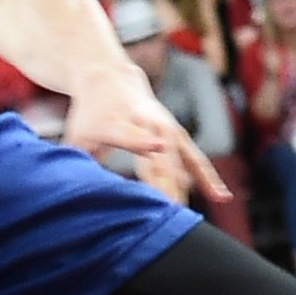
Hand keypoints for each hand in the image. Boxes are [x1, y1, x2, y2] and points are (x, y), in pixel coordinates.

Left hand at [62, 62, 225, 206]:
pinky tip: (221, 196)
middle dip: (165, 183)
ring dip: (181, 189)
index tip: (158, 147)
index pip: (130, 133)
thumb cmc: (90, 115)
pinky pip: (196, 160)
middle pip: (160, 157)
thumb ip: (77, 167)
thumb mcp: (77, 137)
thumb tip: (74, 201)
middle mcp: (148, 123)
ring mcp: (167, 128)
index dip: (142, 142)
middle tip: (169, 211)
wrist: (111, 80)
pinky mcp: (178, 136)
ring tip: (184, 215)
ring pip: (179, 162)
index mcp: (118, 122)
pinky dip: (208, 178)